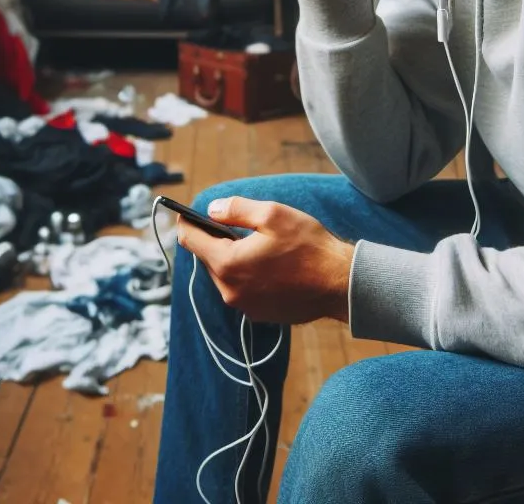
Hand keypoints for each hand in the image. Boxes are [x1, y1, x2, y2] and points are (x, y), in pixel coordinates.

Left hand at [177, 197, 354, 325]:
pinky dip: (246, 274)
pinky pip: (241, 289)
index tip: (185, 212)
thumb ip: (236, 209)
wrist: (339, 284)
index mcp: (227, 264)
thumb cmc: (308, 246)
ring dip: (232, 257)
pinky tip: (268, 263)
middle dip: (214, 240)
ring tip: (254, 243)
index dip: (186, 222)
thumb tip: (212, 209)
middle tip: (230, 223)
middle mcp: (229, 290)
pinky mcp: (258, 314)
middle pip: (208, 258)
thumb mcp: (272, 214)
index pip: (190, 240)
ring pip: (224, 274)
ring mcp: (244, 306)